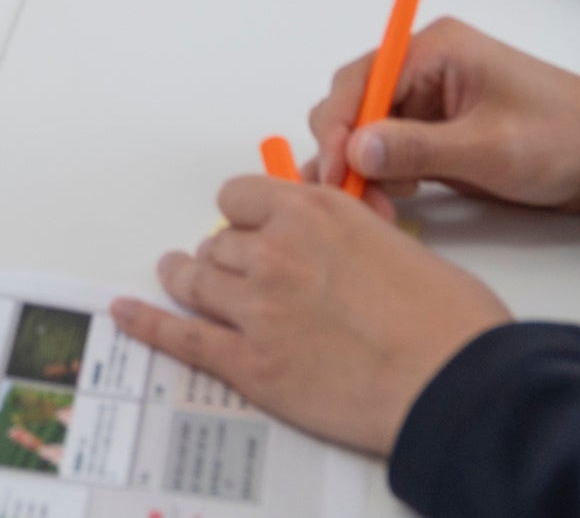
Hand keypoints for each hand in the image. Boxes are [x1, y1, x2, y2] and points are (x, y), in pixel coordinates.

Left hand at [110, 177, 508, 458]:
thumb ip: (347, 238)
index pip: (241, 197)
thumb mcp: (398, 245)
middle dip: (226, 257)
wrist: (453, 383)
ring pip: (196, 280)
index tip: (247, 226)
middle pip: (219, 243)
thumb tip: (332, 254)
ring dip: (187, 279)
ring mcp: (255, 307)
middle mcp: (275, 249)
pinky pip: (181, 335)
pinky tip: (127, 312)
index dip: (243, 214)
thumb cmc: (447, 319)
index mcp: (313, 211)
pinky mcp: (249, 363)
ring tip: (176, 277)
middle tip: (234, 271)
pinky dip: (148, 322)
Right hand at [303, 15, 579, 215]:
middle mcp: (423, 68)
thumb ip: (418, 148)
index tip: (334, 173)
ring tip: (377, 207)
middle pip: (353, 101)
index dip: (338, 126)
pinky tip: (385, 202)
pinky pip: (389, 148)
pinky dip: (380, 174)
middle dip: (345, 149)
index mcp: (435, 50)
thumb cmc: (560, 138)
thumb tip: (353, 151)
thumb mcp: (489, 147)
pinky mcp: (435, 132)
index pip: (360, 80)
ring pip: (366, 129)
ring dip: (361, 167)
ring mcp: (428, 101)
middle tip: (358, 200)